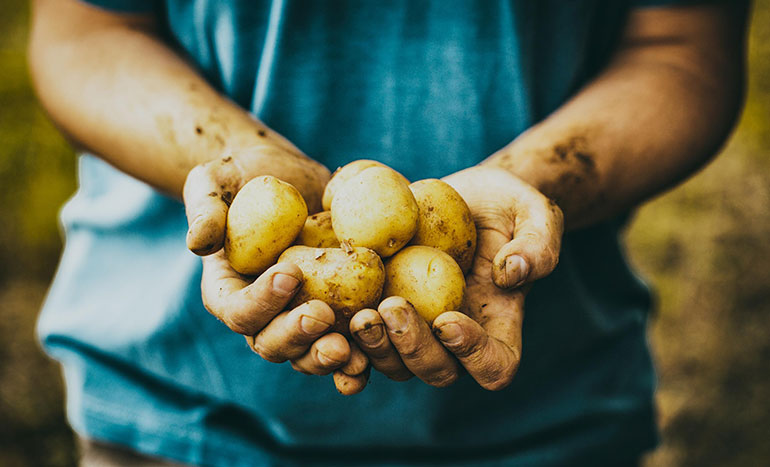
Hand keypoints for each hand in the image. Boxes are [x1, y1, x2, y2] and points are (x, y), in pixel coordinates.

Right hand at [183, 146, 364, 384]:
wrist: (286, 179)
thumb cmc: (241, 176)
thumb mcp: (214, 182)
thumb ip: (204, 209)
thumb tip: (198, 243)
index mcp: (228, 291)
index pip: (238, 311)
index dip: (261, 301)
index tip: (290, 272)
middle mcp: (262, 315)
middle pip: (272, 344)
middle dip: (297, 337)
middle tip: (322, 316)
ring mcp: (298, 317)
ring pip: (308, 354)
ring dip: (328, 357)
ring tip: (351, 350)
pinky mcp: (335, 311)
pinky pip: (346, 341)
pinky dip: (360, 352)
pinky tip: (377, 350)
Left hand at [349, 166, 563, 389]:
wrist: (464, 195)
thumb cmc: (507, 204)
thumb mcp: (536, 211)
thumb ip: (538, 244)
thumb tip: (511, 273)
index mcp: (497, 325)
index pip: (495, 365)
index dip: (473, 356)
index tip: (449, 320)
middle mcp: (454, 340)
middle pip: (437, 371)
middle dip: (412, 348)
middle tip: (392, 307)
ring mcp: (416, 330)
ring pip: (393, 364)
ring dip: (374, 347)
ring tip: (358, 311)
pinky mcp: (381, 312)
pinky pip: (359, 339)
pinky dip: (342, 340)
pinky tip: (324, 319)